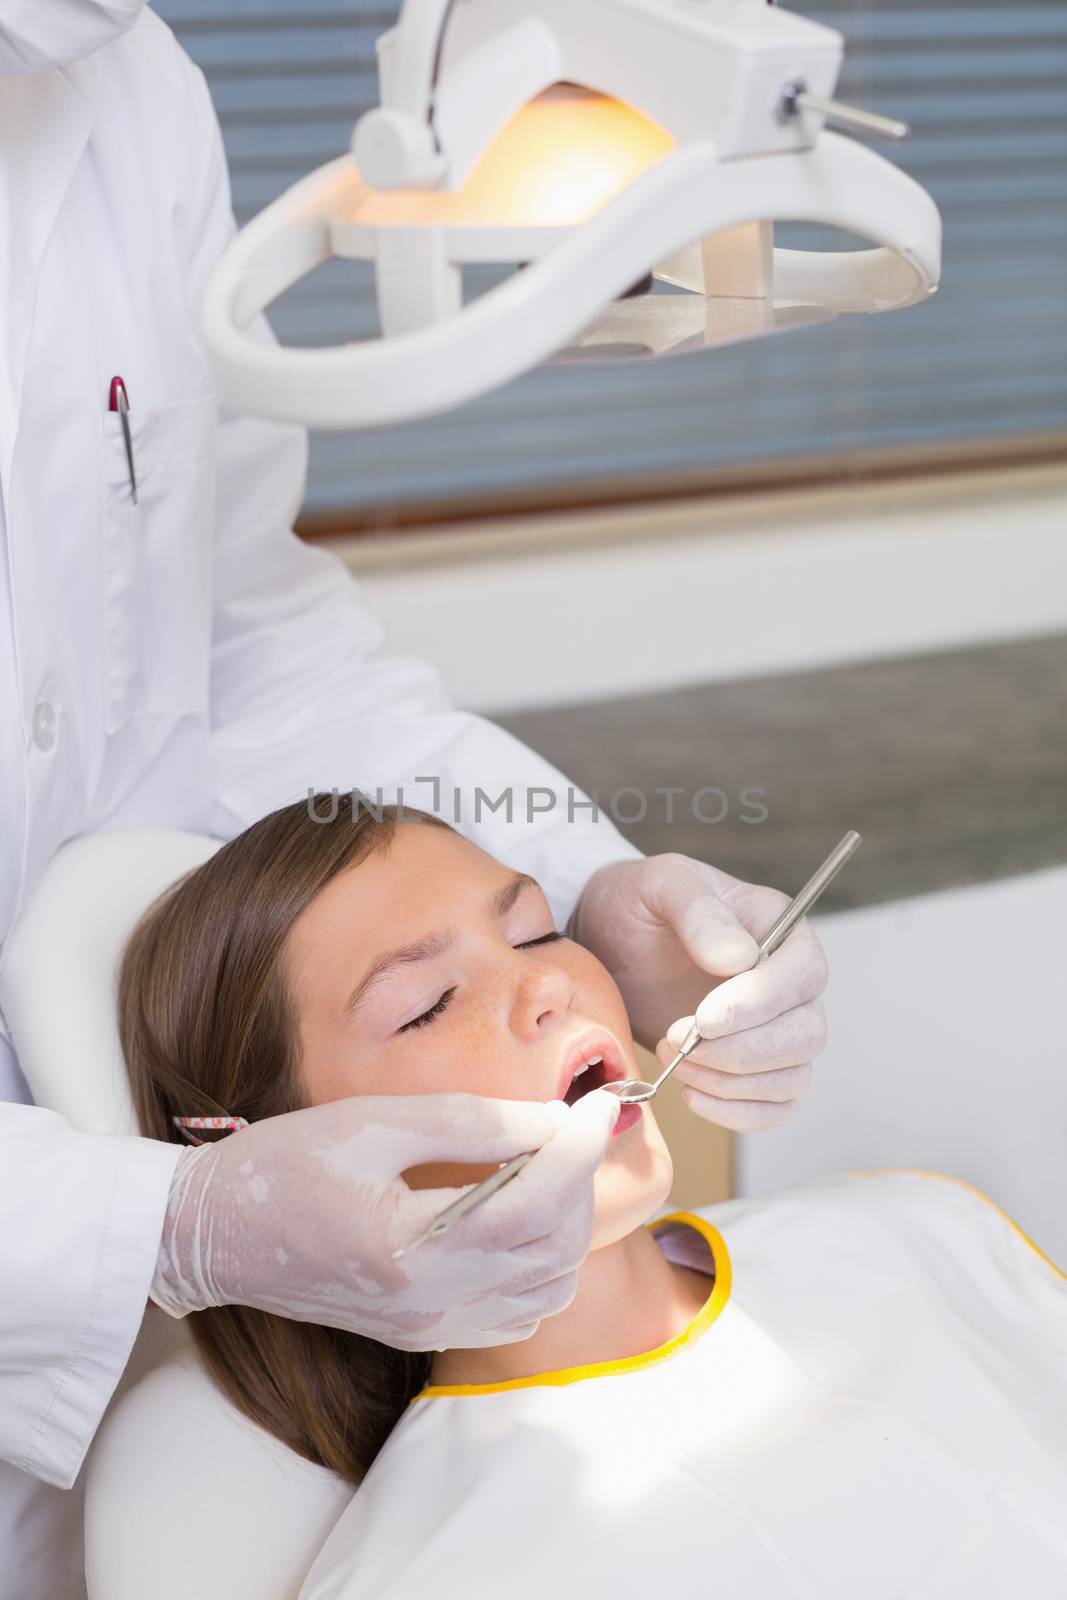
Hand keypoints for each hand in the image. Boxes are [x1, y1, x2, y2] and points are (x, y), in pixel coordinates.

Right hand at [151, 1088, 618, 1349]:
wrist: (211, 1236)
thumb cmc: (281, 1165)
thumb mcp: (372, 1123)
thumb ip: (468, 1122)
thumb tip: (552, 1120)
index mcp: (409, 1248)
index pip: (534, 1205)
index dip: (581, 1150)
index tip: (605, 1103)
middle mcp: (427, 1302)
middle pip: (553, 1250)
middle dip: (582, 1181)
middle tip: (577, 1124)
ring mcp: (427, 1325)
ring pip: (548, 1288)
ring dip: (568, 1224)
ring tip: (551, 1164)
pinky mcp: (422, 1332)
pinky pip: (518, 1312)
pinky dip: (543, 1264)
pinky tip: (523, 1215)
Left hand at [569, 853, 828, 1129]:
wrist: (608, 943)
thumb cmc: (638, 904)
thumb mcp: (659, 884)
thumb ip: (699, 910)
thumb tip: (740, 959)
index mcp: (781, 929)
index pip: (804, 975)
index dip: (760, 1004)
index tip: (704, 1018)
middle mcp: (790, 983)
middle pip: (806, 1035)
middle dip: (739, 1051)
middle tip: (676, 1037)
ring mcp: (775, 1029)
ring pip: (791, 1077)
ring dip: (731, 1082)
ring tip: (674, 1058)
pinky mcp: (752, 1068)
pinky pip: (774, 1108)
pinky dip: (737, 1113)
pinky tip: (692, 1093)